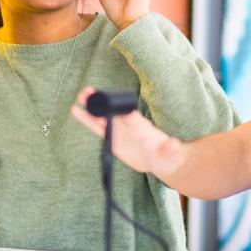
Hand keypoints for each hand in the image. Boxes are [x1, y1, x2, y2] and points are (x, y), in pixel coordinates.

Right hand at [69, 87, 185, 175]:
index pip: (132, 118)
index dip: (123, 112)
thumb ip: (171, 149)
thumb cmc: (167, 156)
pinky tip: (76, 110)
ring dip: (91, 107)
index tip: (112, 105)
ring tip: (80, 97)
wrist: (160, 160)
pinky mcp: (112, 139)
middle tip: (88, 91)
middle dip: (102, 102)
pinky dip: (87, 120)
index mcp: (142, 128)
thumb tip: (175, 144)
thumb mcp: (171, 154)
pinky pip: (97, 128)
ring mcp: (119, 131)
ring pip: (102, 118)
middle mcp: (128, 126)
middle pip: (113, 112)